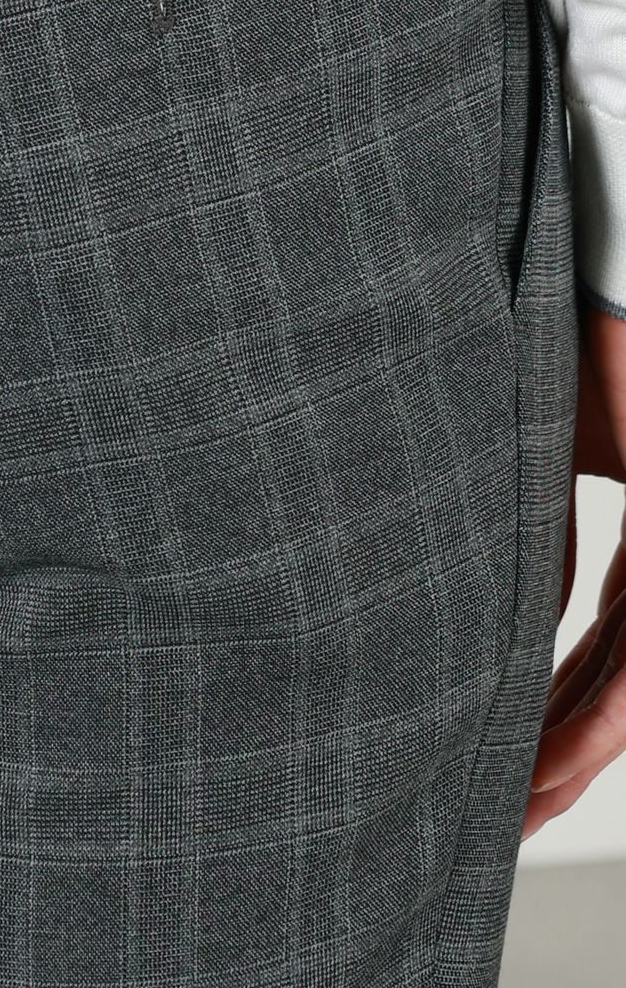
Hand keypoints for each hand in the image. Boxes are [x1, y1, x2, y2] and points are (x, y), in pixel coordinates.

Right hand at [523, 302, 625, 836]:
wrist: (622, 266)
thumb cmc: (574, 332)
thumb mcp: (526, 447)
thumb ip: (512, 523)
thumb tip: (466, 606)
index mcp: (625, 515)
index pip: (586, 632)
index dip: (539, 700)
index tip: (487, 755)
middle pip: (606, 669)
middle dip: (548, 745)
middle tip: (497, 809)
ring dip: (574, 746)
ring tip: (518, 806)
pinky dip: (611, 705)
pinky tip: (568, 754)